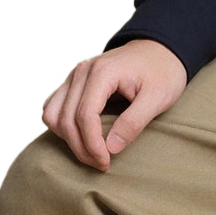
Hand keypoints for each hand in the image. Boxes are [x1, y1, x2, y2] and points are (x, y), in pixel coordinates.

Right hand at [42, 39, 187, 170]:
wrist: (159, 50)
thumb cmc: (163, 73)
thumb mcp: (158, 98)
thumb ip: (134, 122)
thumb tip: (110, 148)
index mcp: (102, 73)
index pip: (84, 116)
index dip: (92, 145)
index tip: (106, 163)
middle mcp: (81, 72)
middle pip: (65, 119)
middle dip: (81, 148)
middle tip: (102, 164)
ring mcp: (73, 76)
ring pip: (52, 115)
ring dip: (68, 139)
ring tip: (92, 153)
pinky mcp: (72, 82)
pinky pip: (53, 108)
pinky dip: (62, 126)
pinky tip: (83, 137)